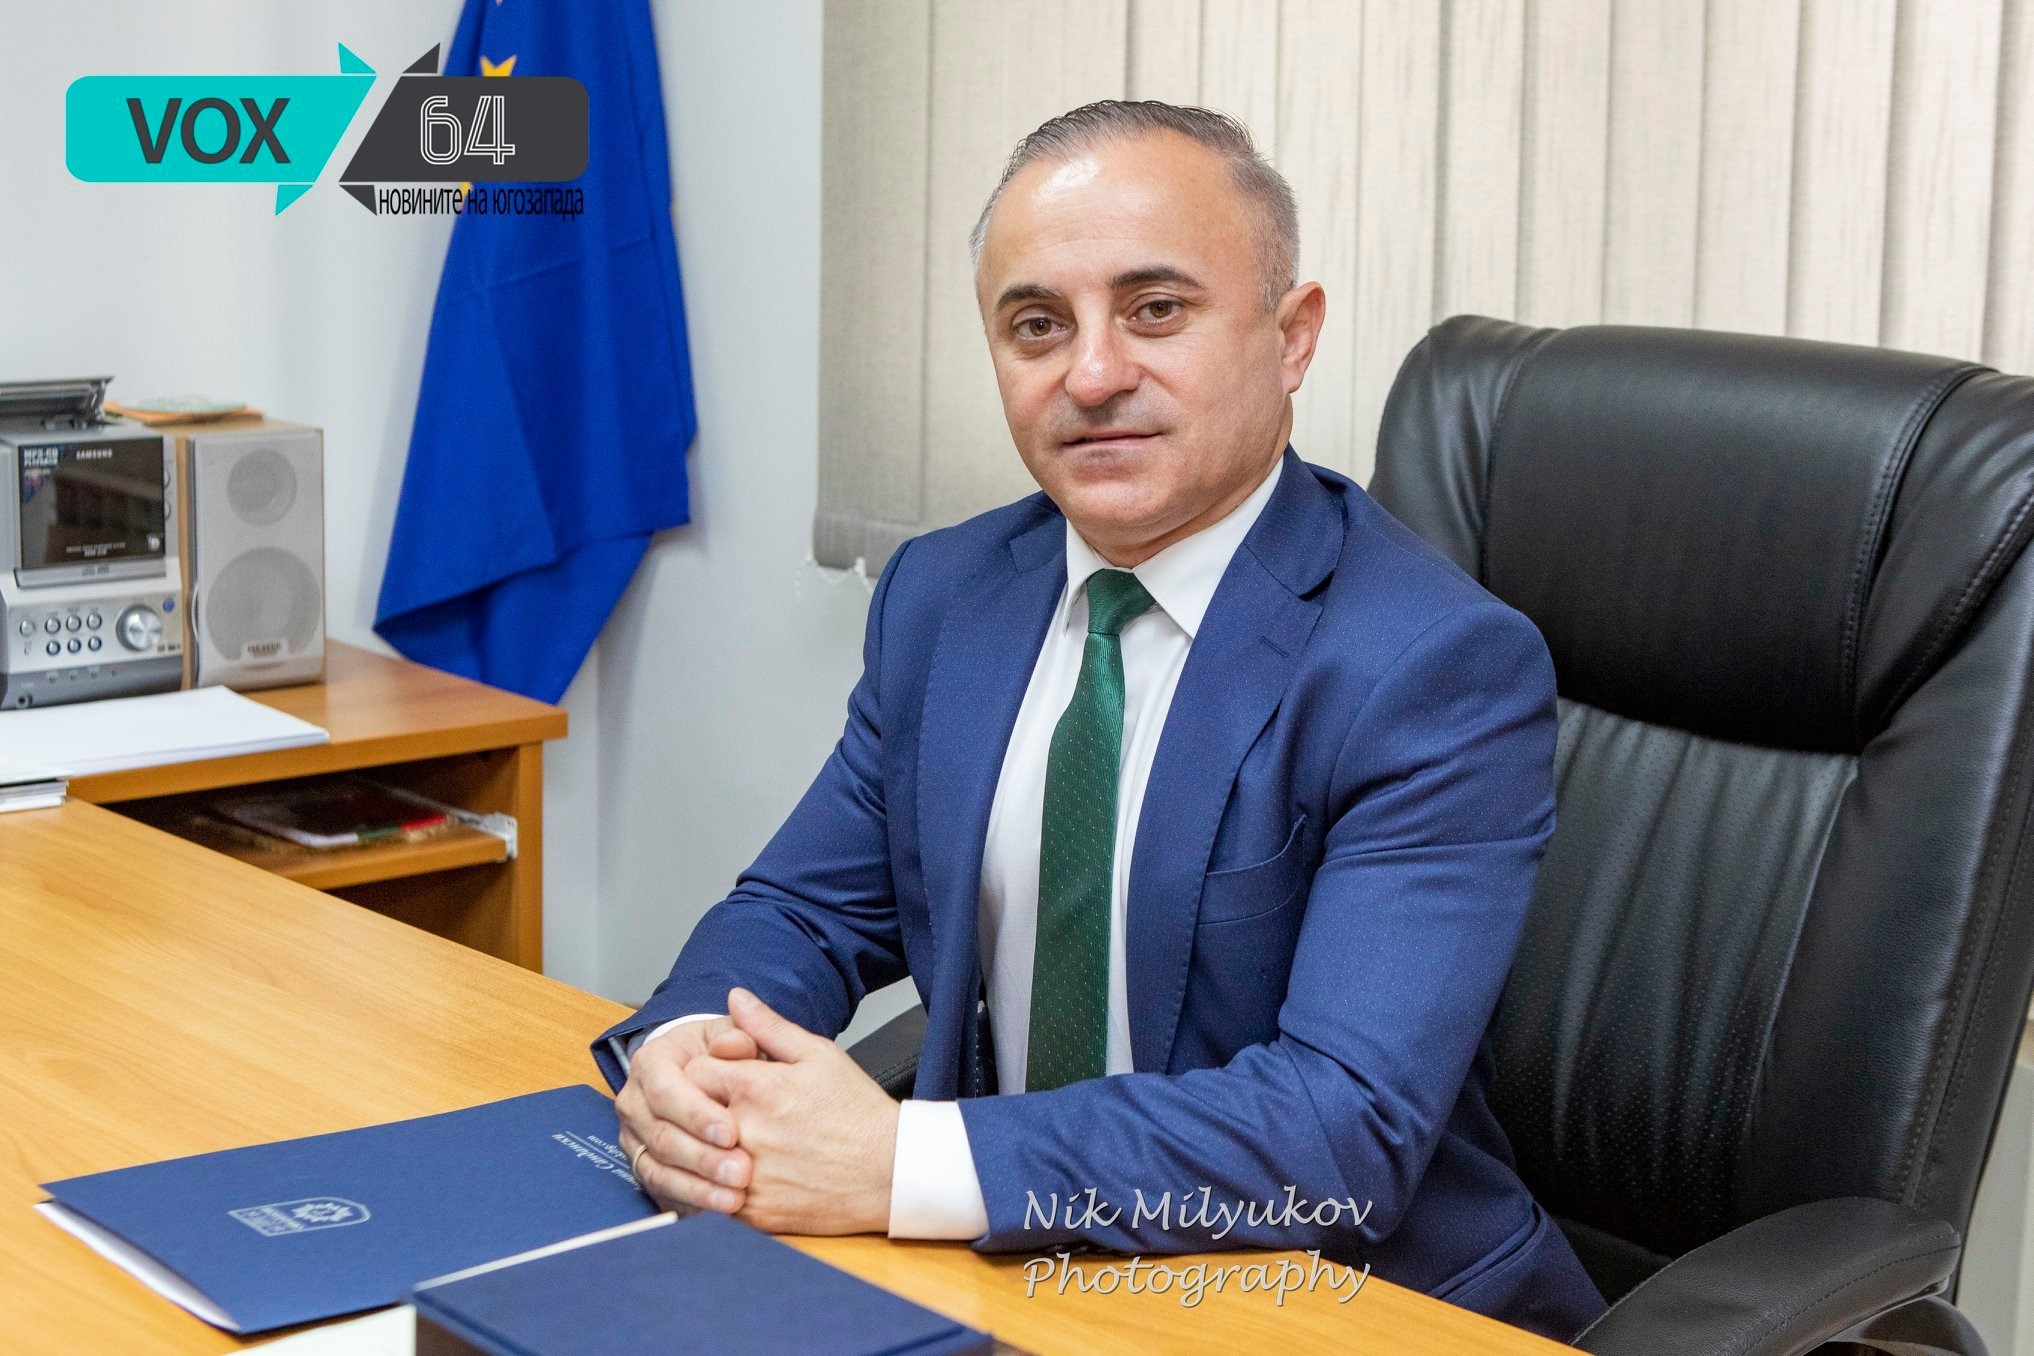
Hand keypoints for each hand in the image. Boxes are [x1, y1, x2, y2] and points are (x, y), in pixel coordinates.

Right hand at [616, 1014, 760, 1215]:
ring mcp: (636, 1139)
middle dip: (702, 1158)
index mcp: (651, 1063)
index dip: (696, 1114)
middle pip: (661, 1136)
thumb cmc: (721, 1052)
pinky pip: (661, 1192)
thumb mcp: (730, 1034)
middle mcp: (634, 1102)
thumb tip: (737, 1044)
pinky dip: (690, 1204)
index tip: (732, 1132)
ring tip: (734, 1199)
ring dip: (697, 1188)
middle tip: (741, 1172)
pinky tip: (719, 1213)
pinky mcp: (644, 1167)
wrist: (703, 1074)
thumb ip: (737, 1035)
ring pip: (658, 1170)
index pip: (665, 1091)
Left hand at [684, 987, 899, 1234]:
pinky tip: (733, 1177)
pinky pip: (710, 1200)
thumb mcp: (819, 1055)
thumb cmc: (857, 1112)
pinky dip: (713, 1189)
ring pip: (694, 1161)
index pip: (694, 1072)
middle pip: (688, 1116)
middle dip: (698, 1112)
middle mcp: (744, 1131)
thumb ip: (770, 1026)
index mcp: (756, 1087)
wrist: (890, 1172)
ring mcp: (746, 1176)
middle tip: (722, 1113)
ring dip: (703, 1152)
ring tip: (727, 1146)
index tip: (722, 1078)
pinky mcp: (753, 1213)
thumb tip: (735, 998)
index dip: (705, 1072)